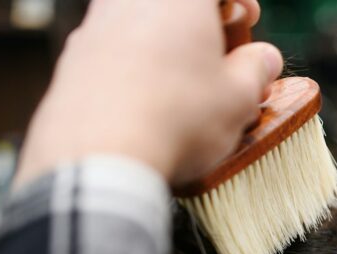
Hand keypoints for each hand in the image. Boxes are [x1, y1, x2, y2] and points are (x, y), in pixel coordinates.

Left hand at [14, 0, 282, 187]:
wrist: (102, 155)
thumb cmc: (178, 118)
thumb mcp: (239, 98)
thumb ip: (256, 70)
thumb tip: (263, 58)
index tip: (249, 19)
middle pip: (174, 1)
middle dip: (201, 20)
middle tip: (219, 51)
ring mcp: (95, 24)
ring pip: (140, 19)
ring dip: (166, 42)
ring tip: (185, 82)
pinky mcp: (72, 57)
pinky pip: (113, 48)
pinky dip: (136, 63)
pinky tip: (148, 101)